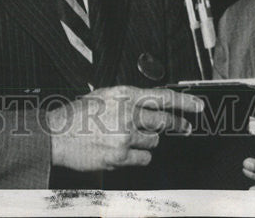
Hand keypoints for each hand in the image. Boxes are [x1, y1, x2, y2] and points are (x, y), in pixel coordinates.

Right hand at [47, 85, 202, 171]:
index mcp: (123, 95)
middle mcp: (126, 113)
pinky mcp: (120, 156)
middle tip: (186, 127)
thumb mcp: (103, 96)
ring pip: (154, 141)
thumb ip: (127, 99)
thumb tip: (149, 104)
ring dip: (147, 141)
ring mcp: (124, 136)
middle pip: (164, 120)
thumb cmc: (76, 115)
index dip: (184, 102)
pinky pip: (144, 159)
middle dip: (178, 124)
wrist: (56, 135)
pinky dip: (138, 157)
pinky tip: (125, 152)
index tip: (198, 105)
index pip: (162, 96)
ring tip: (130, 139)